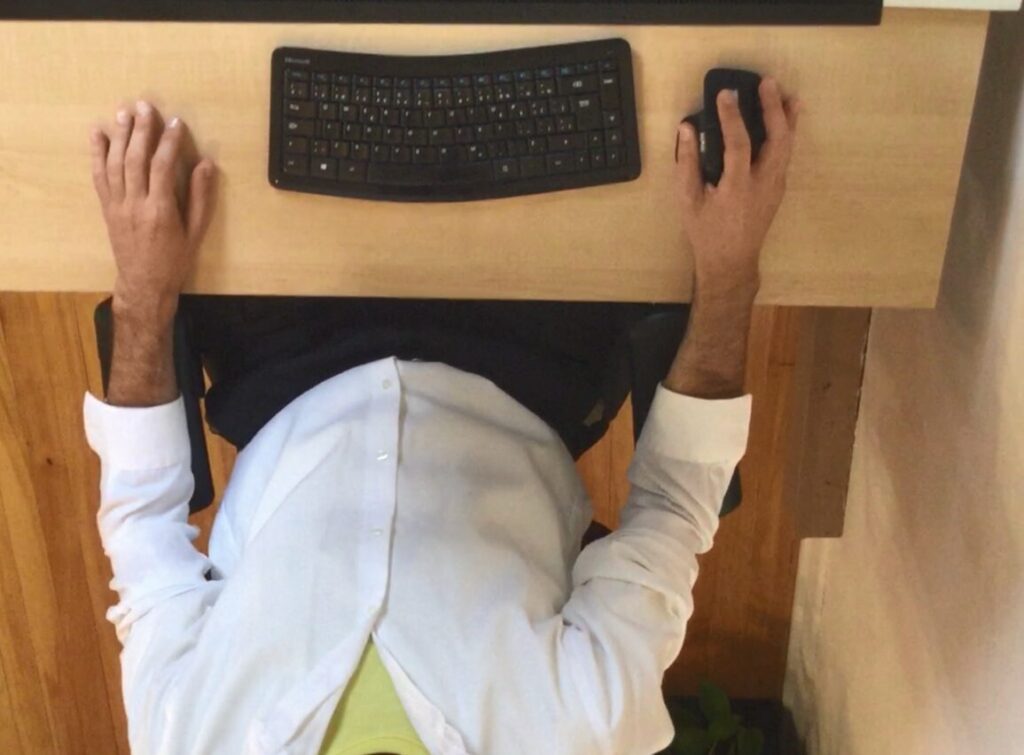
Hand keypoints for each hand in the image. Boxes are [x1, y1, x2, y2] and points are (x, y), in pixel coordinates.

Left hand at [90, 100, 215, 325]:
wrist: (144, 283)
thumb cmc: (175, 260)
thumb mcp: (196, 232)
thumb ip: (200, 197)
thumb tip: (205, 164)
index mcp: (160, 211)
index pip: (162, 167)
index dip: (169, 142)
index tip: (176, 122)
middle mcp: (135, 204)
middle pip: (135, 159)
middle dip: (141, 130)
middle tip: (145, 106)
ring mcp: (117, 205)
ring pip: (115, 163)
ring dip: (120, 136)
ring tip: (125, 112)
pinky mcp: (107, 208)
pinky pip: (99, 176)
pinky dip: (98, 153)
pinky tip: (98, 134)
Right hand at [675, 77, 799, 297]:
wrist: (731, 261)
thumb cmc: (706, 232)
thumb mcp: (688, 200)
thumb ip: (686, 163)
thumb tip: (686, 128)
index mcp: (737, 188)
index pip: (739, 144)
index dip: (732, 117)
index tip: (725, 93)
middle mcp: (763, 184)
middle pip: (777, 139)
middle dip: (773, 108)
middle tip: (767, 83)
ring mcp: (775, 186)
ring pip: (787, 145)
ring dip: (786, 117)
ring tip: (784, 93)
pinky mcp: (778, 188)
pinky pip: (785, 153)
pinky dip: (786, 132)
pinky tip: (785, 118)